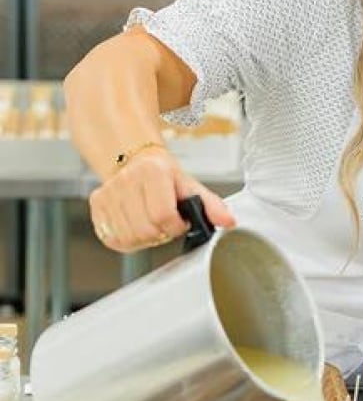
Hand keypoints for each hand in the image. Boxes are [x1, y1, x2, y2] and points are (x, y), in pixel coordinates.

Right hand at [89, 147, 235, 252]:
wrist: (133, 161)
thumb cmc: (164, 176)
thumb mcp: (190, 186)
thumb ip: (211, 205)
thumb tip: (229, 221)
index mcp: (151, 171)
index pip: (164, 216)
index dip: (176, 226)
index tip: (179, 221)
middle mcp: (125, 180)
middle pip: (146, 230)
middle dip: (161, 233)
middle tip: (165, 222)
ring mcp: (108, 193)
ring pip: (129, 238)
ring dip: (145, 238)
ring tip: (151, 222)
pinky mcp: (96, 206)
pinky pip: (114, 239)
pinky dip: (128, 239)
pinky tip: (135, 224)